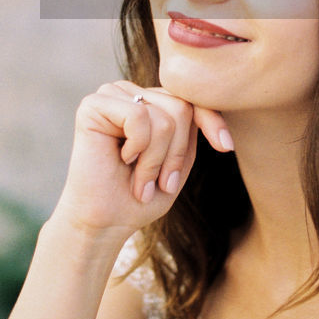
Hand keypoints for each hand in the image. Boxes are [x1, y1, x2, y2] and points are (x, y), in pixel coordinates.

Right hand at [51, 80, 232, 240]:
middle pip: (181, 108)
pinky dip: (137, 147)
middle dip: (175, 154)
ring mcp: (112, 95)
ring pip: (162, 116)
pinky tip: (121, 158)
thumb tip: (209, 105)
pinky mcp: (93, 104)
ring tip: (140, 181)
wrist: (106, 224)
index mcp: (152, 103)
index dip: (212, 120)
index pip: (192, 99)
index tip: (226, 147)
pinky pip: (138, 117)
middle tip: (159, 184)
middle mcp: (133, 94)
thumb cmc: (141, 197)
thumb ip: (190, 131)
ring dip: (156, 159)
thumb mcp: (178, 162)